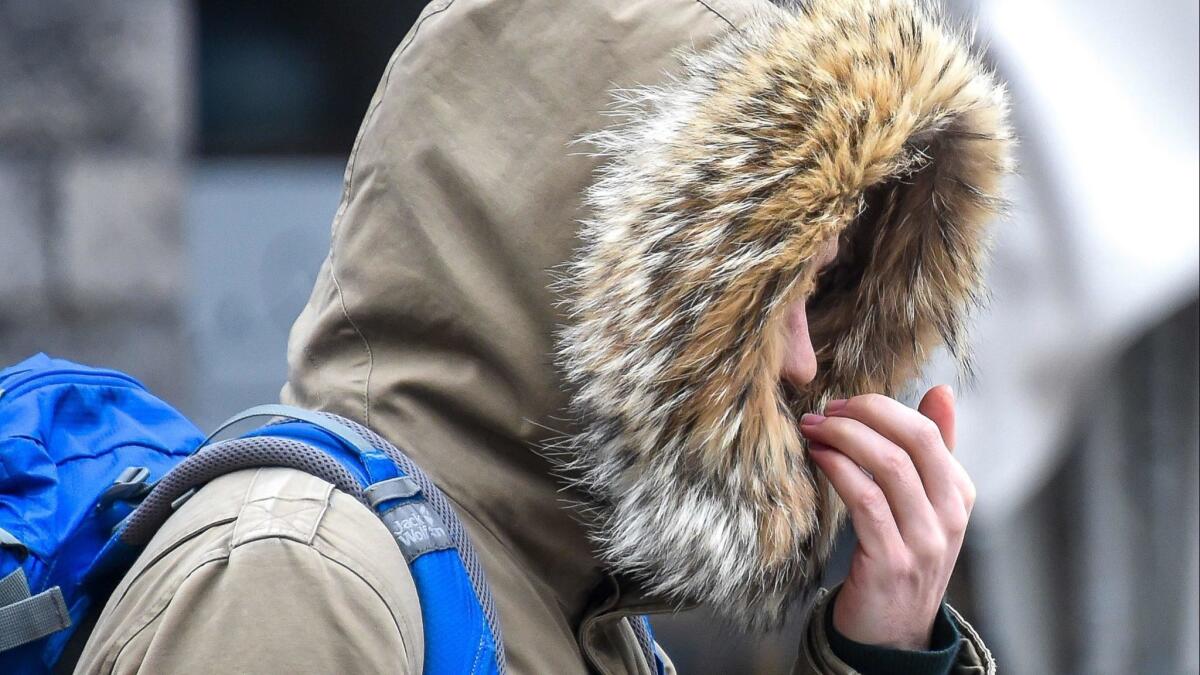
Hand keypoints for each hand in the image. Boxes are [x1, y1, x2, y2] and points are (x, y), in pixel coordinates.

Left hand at [799, 385, 974, 649]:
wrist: (891, 633)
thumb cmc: (900, 556)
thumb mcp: (924, 504)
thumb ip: (932, 451)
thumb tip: (941, 391)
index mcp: (959, 494)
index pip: (930, 432)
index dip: (883, 408)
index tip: (844, 402)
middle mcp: (950, 517)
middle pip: (915, 442)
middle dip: (865, 414)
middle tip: (825, 409)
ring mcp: (924, 542)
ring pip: (890, 467)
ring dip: (845, 438)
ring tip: (813, 428)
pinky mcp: (891, 563)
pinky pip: (866, 501)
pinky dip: (839, 470)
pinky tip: (818, 458)